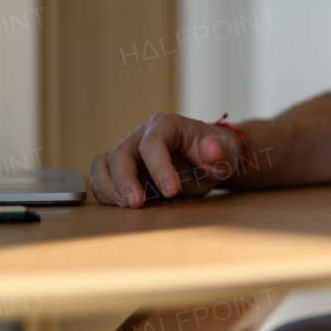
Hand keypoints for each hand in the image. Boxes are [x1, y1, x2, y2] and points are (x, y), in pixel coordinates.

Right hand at [90, 113, 244, 207]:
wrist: (211, 160)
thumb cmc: (217, 152)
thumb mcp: (226, 151)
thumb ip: (220, 151)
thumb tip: (210, 150)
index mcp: (167, 125)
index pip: (152, 143)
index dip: (158, 167)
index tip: (171, 190)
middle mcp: (143, 135)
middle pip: (121, 153)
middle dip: (125, 180)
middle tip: (137, 204)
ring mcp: (131, 151)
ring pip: (104, 163)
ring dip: (109, 186)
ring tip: (126, 204)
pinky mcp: (126, 168)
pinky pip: (103, 176)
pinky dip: (106, 191)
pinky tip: (120, 204)